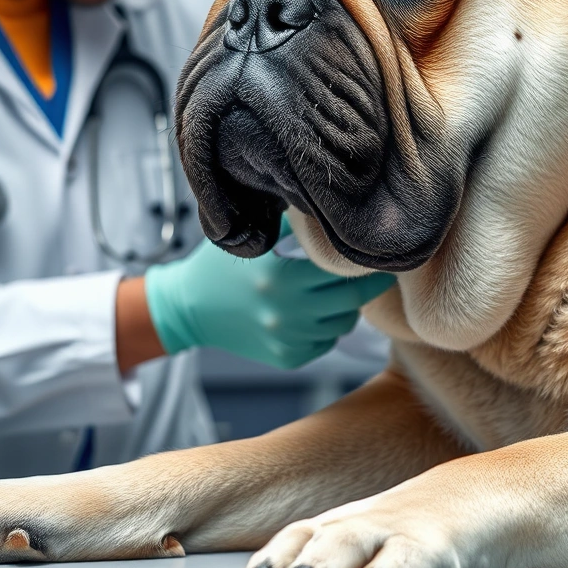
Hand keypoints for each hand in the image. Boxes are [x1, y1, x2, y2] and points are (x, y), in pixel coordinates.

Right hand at [143, 234, 393, 368]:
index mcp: (280, 276)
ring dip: (346, 307)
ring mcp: (287, 339)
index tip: (377, 255)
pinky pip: (326, 342)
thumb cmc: (225, 264)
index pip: (344, 272)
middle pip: (352, 301)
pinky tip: (310, 311)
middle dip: (368, 286)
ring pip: (343, 324)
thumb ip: (296, 223)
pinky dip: (326, 327)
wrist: (190, 307)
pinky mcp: (287, 359)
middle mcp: (286, 312)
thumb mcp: (257, 235)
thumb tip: (340, 209)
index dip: (365, 263)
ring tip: (333, 290)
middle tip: (376, 273)